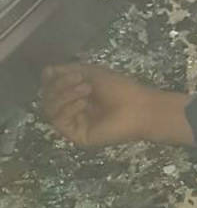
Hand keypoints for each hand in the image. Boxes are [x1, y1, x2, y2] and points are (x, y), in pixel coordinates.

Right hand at [39, 63, 193, 147]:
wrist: (140, 107)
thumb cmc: (121, 89)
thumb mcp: (91, 73)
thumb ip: (68, 71)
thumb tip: (46, 71)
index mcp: (76, 95)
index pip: (50, 88)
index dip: (51, 79)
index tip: (58, 71)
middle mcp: (74, 110)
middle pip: (48, 98)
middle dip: (59, 85)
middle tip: (80, 79)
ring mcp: (75, 124)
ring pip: (50, 110)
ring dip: (64, 95)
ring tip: (86, 89)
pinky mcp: (78, 136)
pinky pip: (60, 122)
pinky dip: (68, 108)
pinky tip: (83, 103)